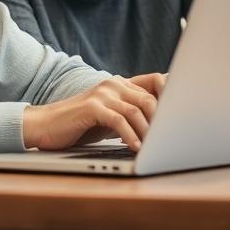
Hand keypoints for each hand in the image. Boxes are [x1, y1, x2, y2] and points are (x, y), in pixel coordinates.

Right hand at [22, 75, 161, 151]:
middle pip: (150, 97)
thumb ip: (130, 115)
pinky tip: (135, 148)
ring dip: (148, 132)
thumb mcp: (110, 117)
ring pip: (137, 109)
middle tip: (169, 139)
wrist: (45, 125)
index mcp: (120, 84)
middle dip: (162, 120)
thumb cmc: (80, 125)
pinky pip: (119, 120)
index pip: (155, 81)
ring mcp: (102, 94)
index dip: (172, 94)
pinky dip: (130, 136)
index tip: (184, 113)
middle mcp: (113, 84)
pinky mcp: (92, 107)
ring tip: (155, 148)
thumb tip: (161, 127)